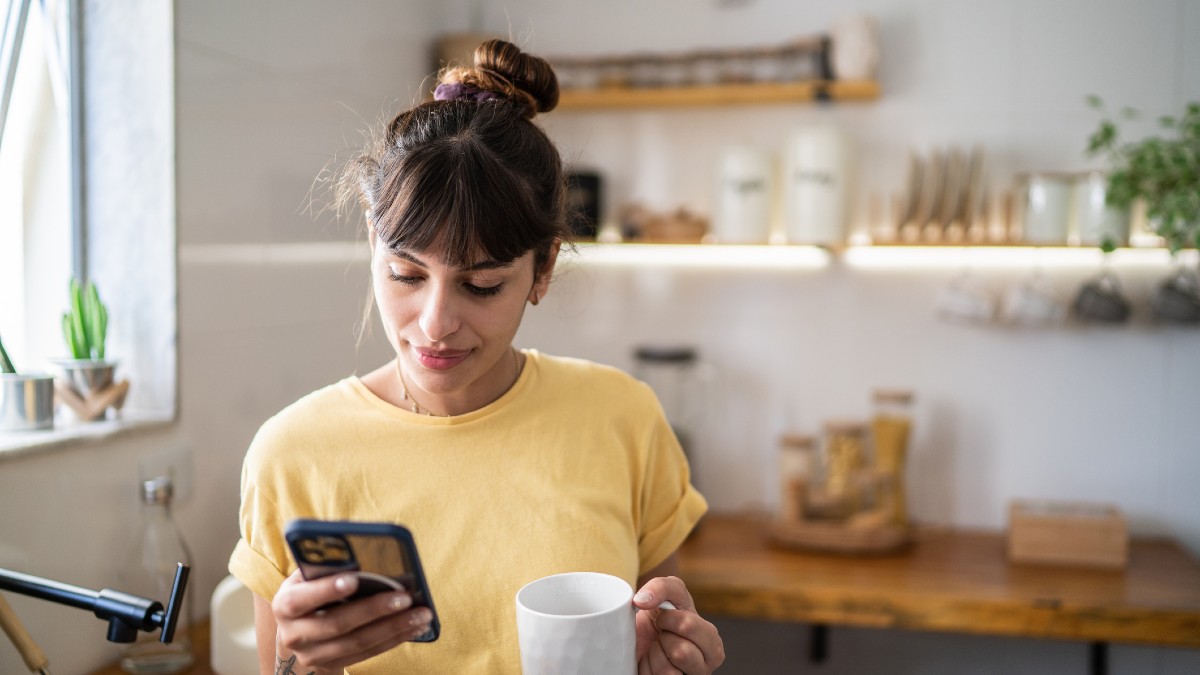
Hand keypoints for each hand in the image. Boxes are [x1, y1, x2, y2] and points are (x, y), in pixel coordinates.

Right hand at [271, 570, 433, 672]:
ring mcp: (314, 655)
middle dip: (374, 609)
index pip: (302, 599)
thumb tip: (359, 550)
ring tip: (421, 613)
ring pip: (358, 642)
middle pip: (338, 623)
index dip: (326, 590)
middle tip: (405, 597)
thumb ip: (325, 567)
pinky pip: (368, 653)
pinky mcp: (333, 666)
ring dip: (394, 627)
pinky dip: (394, 639)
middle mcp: (295, 634)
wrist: (296, 632)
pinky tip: (415, 627)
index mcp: (285, 605)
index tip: (354, 579)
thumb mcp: (306, 577)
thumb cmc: (308, 592)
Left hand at [633, 576, 724, 673]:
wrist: (641, 638)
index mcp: (712, 643)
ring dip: (654, 655)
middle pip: (680, 652)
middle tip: (662, 635)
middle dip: (663, 638)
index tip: (664, 618)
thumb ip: (661, 587)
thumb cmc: (661, 617)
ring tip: (658, 650)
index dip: (668, 618)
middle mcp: (705, 667)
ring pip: (667, 672)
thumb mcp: (668, 594)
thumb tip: (642, 600)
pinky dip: (646, 669)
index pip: (687, 626)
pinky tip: (652, 664)